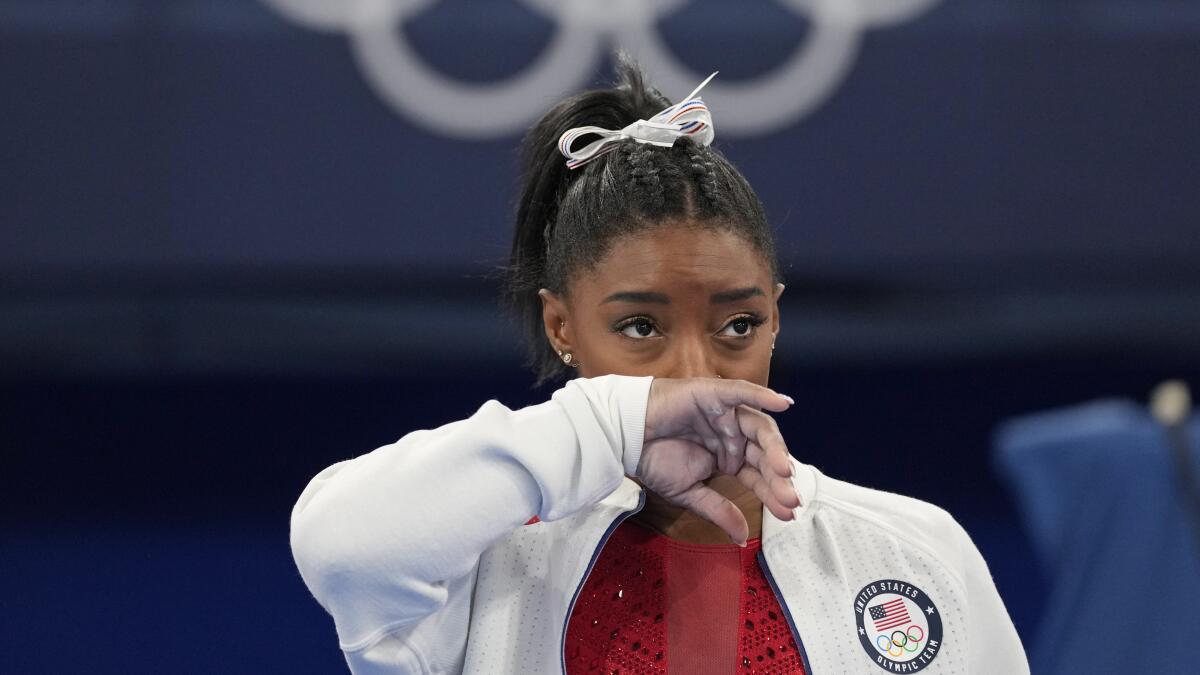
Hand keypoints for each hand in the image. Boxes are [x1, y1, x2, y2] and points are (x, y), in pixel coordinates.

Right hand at [638, 378, 800, 545]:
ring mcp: (724, 413)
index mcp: (728, 456)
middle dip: (778, 477)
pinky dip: (763, 395)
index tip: (788, 514)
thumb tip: (742, 539)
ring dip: (775, 448)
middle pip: (763, 453)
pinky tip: (783, 403)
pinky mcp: (712, 394)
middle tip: (790, 498)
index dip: (773, 493)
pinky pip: (741, 392)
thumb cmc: (653, 460)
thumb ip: (719, 510)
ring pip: (758, 427)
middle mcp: (731, 434)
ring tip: (784, 470)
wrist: (623, 438)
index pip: (758, 474)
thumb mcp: (690, 492)